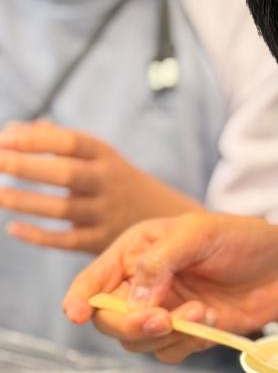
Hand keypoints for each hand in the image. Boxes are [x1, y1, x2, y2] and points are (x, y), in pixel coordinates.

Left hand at [0, 120, 200, 254]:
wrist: (165, 216)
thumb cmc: (116, 181)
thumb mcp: (100, 157)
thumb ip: (59, 143)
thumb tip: (15, 130)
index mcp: (105, 156)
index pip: (70, 142)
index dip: (36, 139)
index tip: (3, 137)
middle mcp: (108, 183)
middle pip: (66, 173)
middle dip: (26, 166)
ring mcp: (106, 213)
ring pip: (63, 209)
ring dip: (26, 201)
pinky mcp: (102, 241)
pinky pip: (67, 240)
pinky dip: (39, 236)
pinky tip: (13, 228)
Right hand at [62, 211, 277, 362]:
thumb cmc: (244, 238)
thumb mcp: (201, 233)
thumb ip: (161, 261)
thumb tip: (132, 299)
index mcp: (134, 251)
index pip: (93, 280)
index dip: (79, 299)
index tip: (76, 315)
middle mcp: (141, 284)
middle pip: (108, 319)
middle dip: (130, 324)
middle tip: (162, 319)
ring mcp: (162, 311)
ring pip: (137, 342)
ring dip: (167, 334)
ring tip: (203, 310)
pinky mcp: (186, 333)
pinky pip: (168, 352)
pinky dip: (187, 343)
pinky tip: (212, 320)